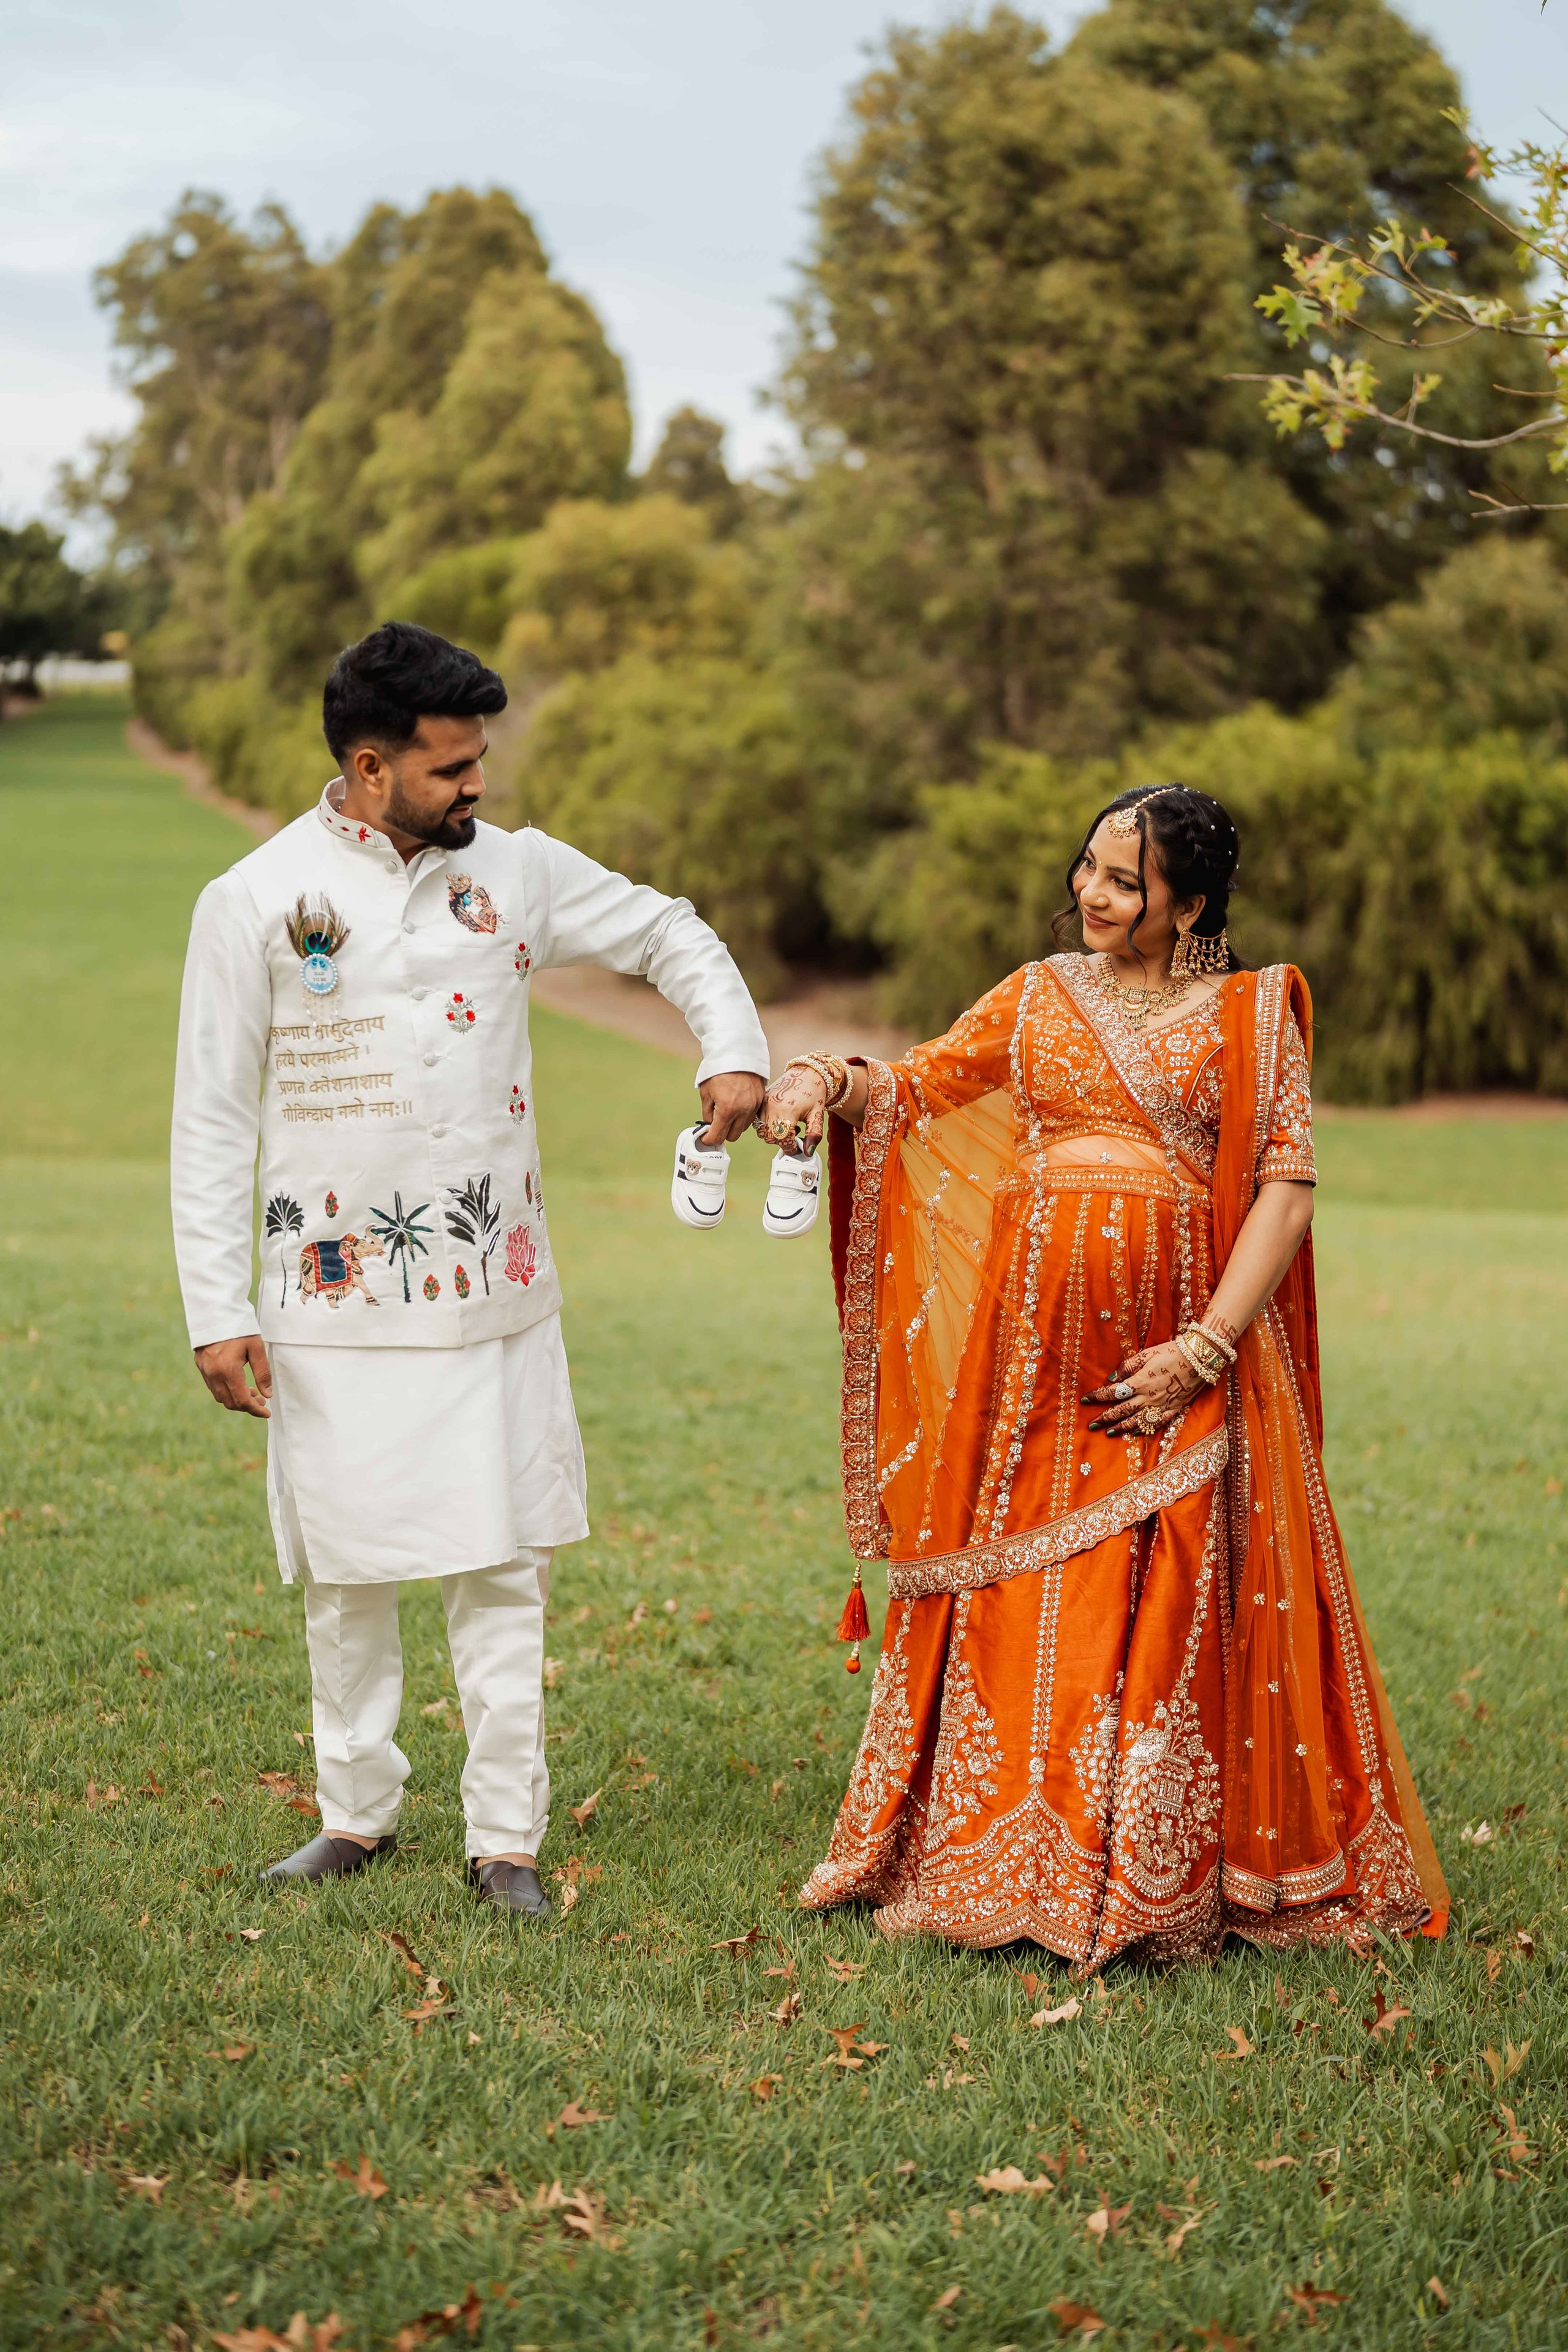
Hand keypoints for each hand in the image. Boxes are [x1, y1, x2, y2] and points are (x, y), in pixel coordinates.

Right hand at [195, 1335, 272, 1418]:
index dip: (255, 1410)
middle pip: (230, 1402)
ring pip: (220, 1397)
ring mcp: (205, 1370)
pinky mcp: (201, 1366)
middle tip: (261, 1401)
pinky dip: (227, 1391)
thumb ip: (263, 1373)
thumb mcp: (257, 1348)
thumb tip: (267, 1394)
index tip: (266, 1412)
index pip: (242, 1400)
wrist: (215, 1311)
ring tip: (252, 1392)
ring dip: (236, 1399)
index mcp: (228, 1370)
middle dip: (247, 1406)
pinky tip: (238, 1384)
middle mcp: (213, 1374)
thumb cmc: (239, 1327)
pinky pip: (213, 1387)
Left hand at [698, 1071, 766, 1145]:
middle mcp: (743, 1111)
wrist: (738, 1053)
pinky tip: (737, 1107)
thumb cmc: (719, 1071)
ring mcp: (754, 1106)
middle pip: (732, 1137)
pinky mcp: (761, 1101)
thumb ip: (707, 1113)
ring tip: (727, 1112)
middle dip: (722, 1133)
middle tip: (715, 1124)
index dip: (708, 1140)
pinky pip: (752, 1118)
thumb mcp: (706, 1093)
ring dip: (734, 1125)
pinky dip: (743, 1117)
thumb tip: (709, 1126)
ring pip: (743, 1128)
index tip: (705, 1137)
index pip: (718, 1137)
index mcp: (727, 1110)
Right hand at [756, 1065, 828, 1152]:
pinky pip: (758, 1120)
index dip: (790, 1148)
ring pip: (762, 1130)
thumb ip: (813, 1134)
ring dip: (773, 1134)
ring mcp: (765, 1103)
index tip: (797, 1148)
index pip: (783, 1139)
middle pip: (770, 1137)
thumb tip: (808, 1152)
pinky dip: (766, 1125)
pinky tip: (779, 1120)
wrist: (807, 1072)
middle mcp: (773, 1107)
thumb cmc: (814, 1092)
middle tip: (794, 1135)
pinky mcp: (762, 1100)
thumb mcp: (818, 1114)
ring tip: (787, 1126)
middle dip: (782, 1141)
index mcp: (788, 1111)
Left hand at [1083, 1340, 1202, 1435]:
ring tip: (1108, 1433)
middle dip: (1104, 1418)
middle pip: (1121, 1411)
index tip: (1085, 1400)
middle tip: (1091, 1425)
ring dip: (1120, 1427)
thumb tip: (1111, 1379)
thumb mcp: (1146, 1354)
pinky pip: (1155, 1424)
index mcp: (1139, 1382)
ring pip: (1136, 1421)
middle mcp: (1147, 1397)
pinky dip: (1143, 1429)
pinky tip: (1134, 1433)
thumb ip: (1127, 1367)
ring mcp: (1160, 1405)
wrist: (1199, 1359)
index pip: (1112, 1393)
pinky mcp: (1173, 1409)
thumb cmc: (1171, 1352)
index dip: (1097, 1397)